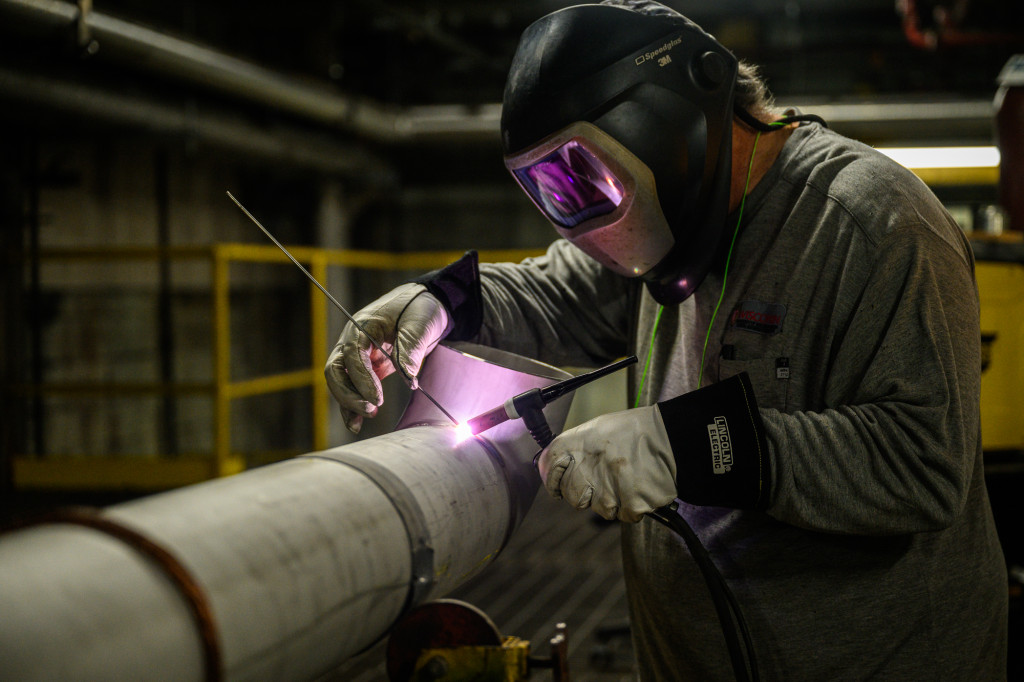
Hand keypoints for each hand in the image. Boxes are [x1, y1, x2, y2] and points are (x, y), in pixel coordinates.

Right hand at [325, 283, 449, 432]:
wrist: (424, 304)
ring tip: (362, 422)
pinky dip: (352, 406)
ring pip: (341, 382)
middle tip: (371, 409)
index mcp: (362, 325)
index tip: (378, 398)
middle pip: (336, 371)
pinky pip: (353, 388)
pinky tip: (356, 424)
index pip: (352, 355)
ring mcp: (358, 355)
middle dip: (349, 394)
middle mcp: (353, 341)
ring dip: (349, 403)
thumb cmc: (419, 308)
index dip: (361, 379)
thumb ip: (411, 347)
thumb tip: (409, 377)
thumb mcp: (420, 323)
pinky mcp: (368, 368)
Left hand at [537, 405, 676, 522]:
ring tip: (627, 478)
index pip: (549, 468)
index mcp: (577, 444)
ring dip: (613, 500)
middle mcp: (587, 468)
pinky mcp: (629, 505)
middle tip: (604, 479)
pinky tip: (639, 485)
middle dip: (586, 493)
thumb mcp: (598, 430)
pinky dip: (633, 505)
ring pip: (600, 509)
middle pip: (573, 497)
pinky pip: (624, 515)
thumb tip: (555, 467)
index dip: (553, 478)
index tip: (558, 485)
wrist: (671, 438)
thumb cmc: (635, 432)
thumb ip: (575, 449)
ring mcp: (608, 489)